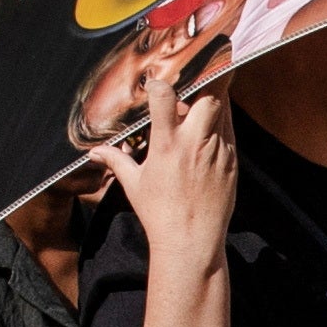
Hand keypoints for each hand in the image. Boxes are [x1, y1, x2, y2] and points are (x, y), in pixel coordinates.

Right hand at [96, 58, 237, 259]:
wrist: (192, 242)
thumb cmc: (159, 214)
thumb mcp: (134, 185)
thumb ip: (116, 160)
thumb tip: (94, 152)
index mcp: (167, 145)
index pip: (165, 97)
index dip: (160, 85)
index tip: (157, 86)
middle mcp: (195, 143)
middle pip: (209, 95)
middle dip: (202, 84)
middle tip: (191, 85)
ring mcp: (218, 151)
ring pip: (224, 109)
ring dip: (212, 102)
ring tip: (199, 104)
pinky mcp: (232, 162)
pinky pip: (230, 131)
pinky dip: (220, 125)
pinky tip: (209, 131)